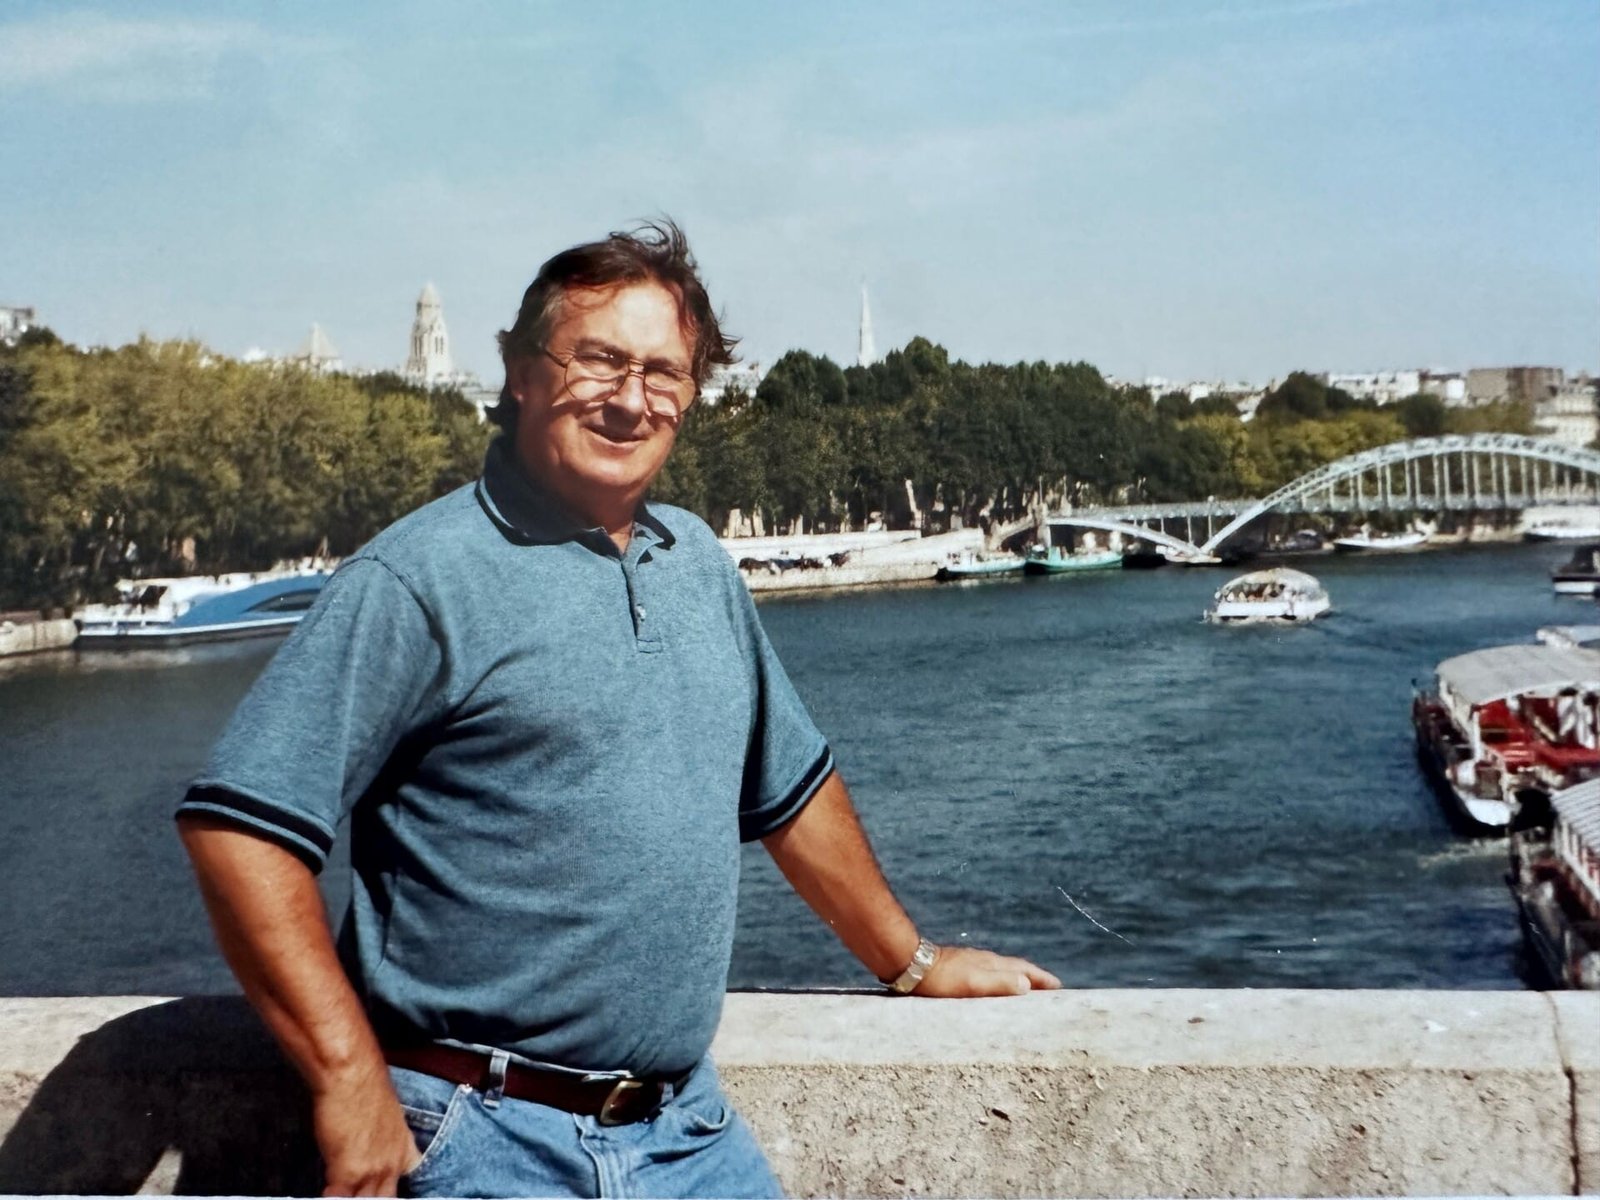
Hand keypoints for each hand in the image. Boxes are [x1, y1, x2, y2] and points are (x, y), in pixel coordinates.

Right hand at [314, 1064, 422, 1196]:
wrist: (352, 1073)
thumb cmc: (364, 1085)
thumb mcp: (386, 1116)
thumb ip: (383, 1139)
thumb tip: (369, 1148)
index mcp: (404, 1148)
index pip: (408, 1179)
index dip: (390, 1187)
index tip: (380, 1188)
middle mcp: (392, 1164)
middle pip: (384, 1199)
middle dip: (368, 1197)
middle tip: (356, 1190)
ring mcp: (372, 1172)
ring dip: (350, 1197)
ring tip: (341, 1190)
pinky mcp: (348, 1173)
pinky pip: (338, 1199)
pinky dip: (331, 1197)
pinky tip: (326, 1192)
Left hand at [913, 945, 1061, 996]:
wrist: (909, 964)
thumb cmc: (941, 978)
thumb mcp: (973, 984)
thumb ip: (999, 984)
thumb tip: (1027, 986)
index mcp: (992, 964)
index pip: (1024, 970)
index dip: (1042, 979)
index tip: (1058, 987)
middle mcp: (985, 960)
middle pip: (1015, 968)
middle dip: (1033, 978)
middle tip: (1048, 989)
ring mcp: (971, 963)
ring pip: (1001, 969)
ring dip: (1016, 978)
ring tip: (1024, 990)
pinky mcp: (957, 968)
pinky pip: (986, 973)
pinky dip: (997, 980)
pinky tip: (990, 987)